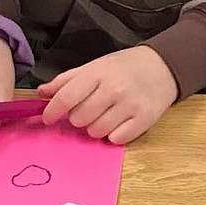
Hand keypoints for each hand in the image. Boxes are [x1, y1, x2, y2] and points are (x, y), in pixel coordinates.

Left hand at [37, 46, 177, 144]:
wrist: (164, 66)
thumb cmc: (125, 66)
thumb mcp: (96, 65)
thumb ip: (67, 80)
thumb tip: (41, 93)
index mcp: (98, 73)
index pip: (66, 98)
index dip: (52, 111)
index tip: (48, 117)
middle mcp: (113, 89)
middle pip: (79, 118)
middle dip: (78, 118)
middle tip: (87, 111)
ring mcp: (130, 106)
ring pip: (96, 131)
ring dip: (95, 127)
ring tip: (104, 115)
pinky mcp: (144, 120)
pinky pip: (116, 139)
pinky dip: (113, 134)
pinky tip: (118, 122)